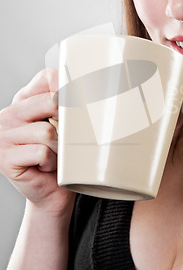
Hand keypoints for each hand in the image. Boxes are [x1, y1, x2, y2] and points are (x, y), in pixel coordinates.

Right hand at [0, 68, 74, 214]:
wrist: (52, 192)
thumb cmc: (61, 156)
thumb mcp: (64, 124)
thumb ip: (67, 103)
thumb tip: (87, 87)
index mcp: (23, 100)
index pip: (47, 77)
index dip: (68, 88)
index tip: (78, 102)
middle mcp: (8, 114)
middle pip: (50, 101)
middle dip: (66, 123)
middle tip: (65, 138)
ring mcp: (2, 136)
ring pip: (48, 132)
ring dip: (59, 149)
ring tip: (54, 156)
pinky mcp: (5, 158)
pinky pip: (42, 153)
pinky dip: (51, 163)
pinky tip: (45, 167)